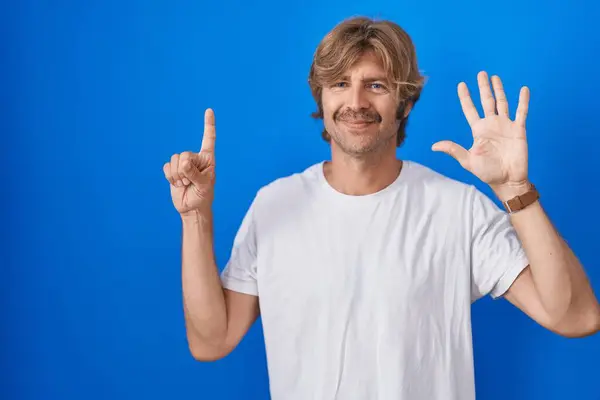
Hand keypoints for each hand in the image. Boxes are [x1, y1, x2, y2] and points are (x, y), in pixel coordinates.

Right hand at [163, 108, 215, 215]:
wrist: (191, 208)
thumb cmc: (203, 196)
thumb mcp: (203, 185)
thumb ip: (194, 173)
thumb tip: (183, 162)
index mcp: (208, 158)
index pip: (209, 139)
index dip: (208, 124)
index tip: (209, 110)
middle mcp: (195, 158)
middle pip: (184, 154)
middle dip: (185, 170)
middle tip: (190, 182)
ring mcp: (183, 163)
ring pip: (175, 159)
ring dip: (178, 175)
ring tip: (185, 184)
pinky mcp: (173, 169)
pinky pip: (167, 166)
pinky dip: (171, 177)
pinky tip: (177, 183)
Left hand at [432, 71, 530, 199]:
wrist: (507, 180)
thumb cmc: (487, 172)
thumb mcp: (468, 160)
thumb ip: (453, 150)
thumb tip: (434, 146)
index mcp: (478, 130)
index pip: (470, 109)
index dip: (466, 97)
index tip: (461, 85)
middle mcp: (491, 125)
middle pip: (486, 101)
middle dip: (483, 87)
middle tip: (481, 73)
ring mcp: (505, 126)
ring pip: (502, 102)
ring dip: (500, 89)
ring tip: (496, 77)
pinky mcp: (518, 130)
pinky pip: (521, 112)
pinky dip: (523, 101)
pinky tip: (523, 89)